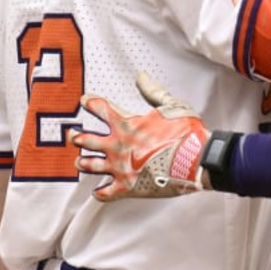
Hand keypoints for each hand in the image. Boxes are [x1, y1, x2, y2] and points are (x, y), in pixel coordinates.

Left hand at [73, 71, 207, 200]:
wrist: (197, 161)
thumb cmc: (186, 133)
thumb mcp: (171, 104)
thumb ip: (152, 91)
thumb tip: (141, 76)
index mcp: (126, 123)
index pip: (100, 109)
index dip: (90, 103)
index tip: (84, 101)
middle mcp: (118, 145)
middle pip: (87, 140)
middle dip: (77, 137)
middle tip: (73, 136)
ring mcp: (120, 167)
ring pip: (91, 166)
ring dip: (83, 163)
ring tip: (79, 163)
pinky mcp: (128, 187)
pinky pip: (106, 193)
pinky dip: (100, 193)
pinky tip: (97, 193)